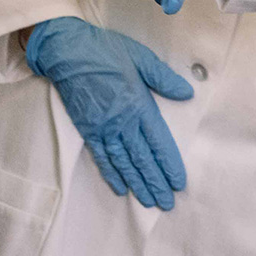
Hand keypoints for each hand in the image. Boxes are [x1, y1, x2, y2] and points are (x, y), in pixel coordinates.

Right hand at [23, 17, 194, 209]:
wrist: (68, 52)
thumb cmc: (106, 51)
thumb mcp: (140, 57)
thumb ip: (163, 78)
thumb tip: (187, 93)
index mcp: (139, 105)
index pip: (158, 142)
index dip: (169, 165)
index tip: (179, 183)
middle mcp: (122, 122)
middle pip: (142, 159)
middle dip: (156, 183)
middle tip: (167, 203)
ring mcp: (103, 128)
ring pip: (123, 163)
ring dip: (137, 184)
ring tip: (148, 202)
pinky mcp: (88, 130)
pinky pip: (102, 157)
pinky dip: (111, 174)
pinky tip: (120, 188)